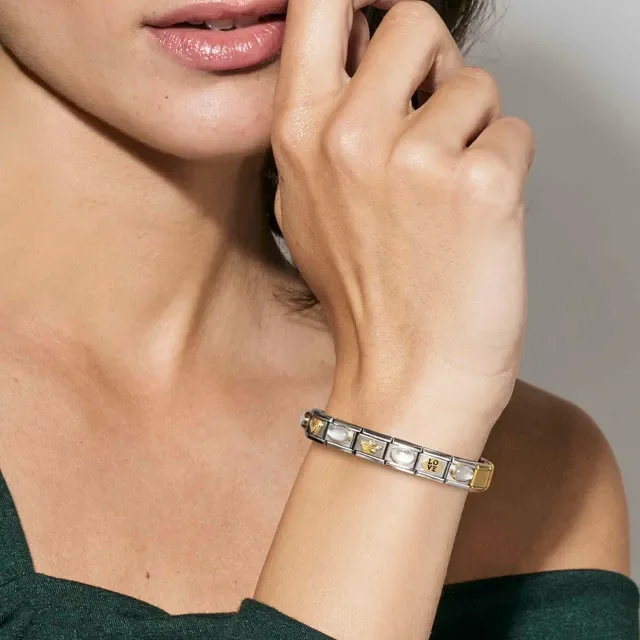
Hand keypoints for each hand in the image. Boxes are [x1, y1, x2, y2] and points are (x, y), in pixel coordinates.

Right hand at [271, 0, 534, 435]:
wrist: (405, 378)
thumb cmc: (366, 297)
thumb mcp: (310, 203)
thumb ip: (327, 123)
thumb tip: (363, 50)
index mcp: (301, 134)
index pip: (320, 1)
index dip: (361, 0)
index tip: (381, 23)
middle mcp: (349, 135)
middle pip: (413, 20)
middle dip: (433, 65)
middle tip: (432, 121)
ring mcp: (414, 159)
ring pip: (476, 83)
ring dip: (474, 130)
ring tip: (447, 195)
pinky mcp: (481, 184)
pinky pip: (514, 132)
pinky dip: (506, 169)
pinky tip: (476, 220)